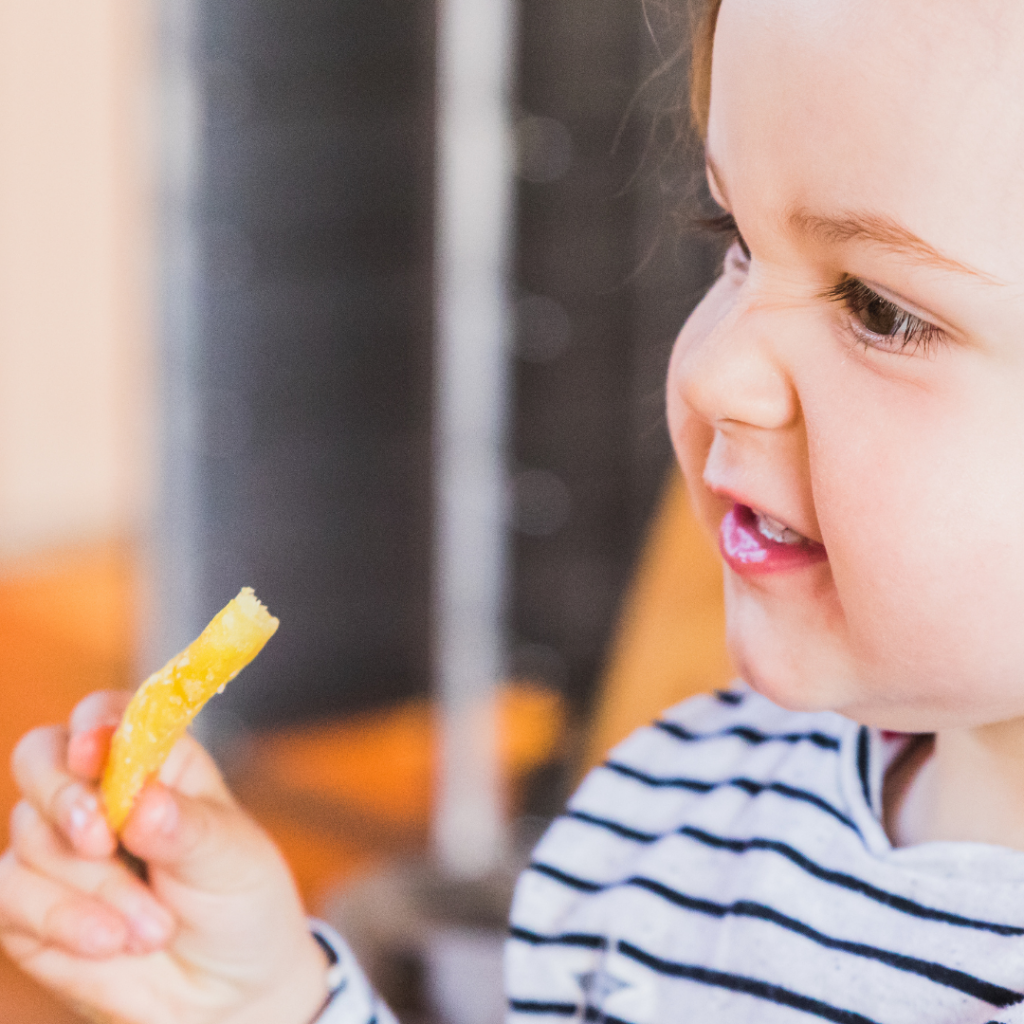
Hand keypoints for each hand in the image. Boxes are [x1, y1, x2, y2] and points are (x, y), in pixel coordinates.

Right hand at [0, 691, 328, 1023]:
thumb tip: (143, 802)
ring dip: (94, 887)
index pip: (108, 714)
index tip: (99, 754)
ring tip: (156, 928)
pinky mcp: (29, 905)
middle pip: (40, 757)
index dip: (95, 725)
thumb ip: (187, 827)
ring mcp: (59, 848)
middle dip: (65, 797)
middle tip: (103, 839)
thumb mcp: (232, 858)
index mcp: (156, 761)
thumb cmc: (239, 903)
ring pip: (31, 836)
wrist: (226, 991)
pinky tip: (109, 943)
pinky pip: (9, 895)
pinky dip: (60, 920)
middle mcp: (99, 793)